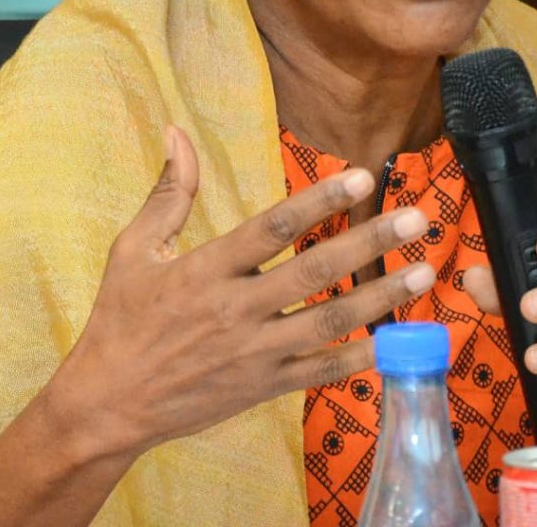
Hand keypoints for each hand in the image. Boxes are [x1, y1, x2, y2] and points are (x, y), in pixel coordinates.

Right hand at [54, 126, 435, 459]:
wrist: (109, 404)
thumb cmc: (122, 318)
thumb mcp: (134, 249)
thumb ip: (169, 192)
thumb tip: (177, 132)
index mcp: (208, 270)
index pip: (274, 228)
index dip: (321, 201)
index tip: (363, 177)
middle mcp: (237, 310)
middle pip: (314, 272)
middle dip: (370, 243)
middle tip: (418, 219)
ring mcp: (255, 353)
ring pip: (328, 322)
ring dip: (381, 297)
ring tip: (426, 272)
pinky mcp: (265, 388)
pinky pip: (320, 372)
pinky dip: (360, 357)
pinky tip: (397, 341)